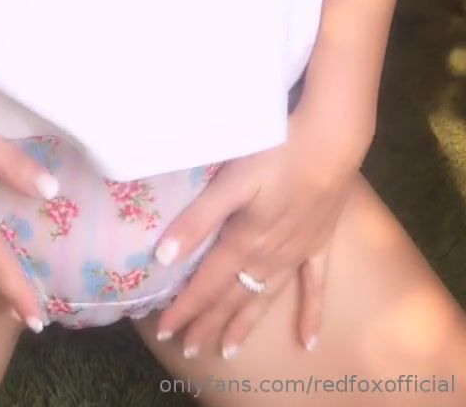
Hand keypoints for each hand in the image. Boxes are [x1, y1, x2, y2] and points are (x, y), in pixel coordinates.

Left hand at [150, 105, 367, 357]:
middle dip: (207, 322)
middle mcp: (267, 257)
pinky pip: (314, 287)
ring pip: (264, 298)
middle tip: (188, 347)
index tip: (165, 330)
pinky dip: (311, 313)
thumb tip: (163, 258)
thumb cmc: (275, 154)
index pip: (206, 285)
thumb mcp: (230, 183)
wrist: (330, 143)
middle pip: (231, 297)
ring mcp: (296, 254)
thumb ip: (198, 220)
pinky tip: (309, 340)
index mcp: (242, 241)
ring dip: (244, 324)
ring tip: (228, 351)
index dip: (185, 308)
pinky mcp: (320, 244)